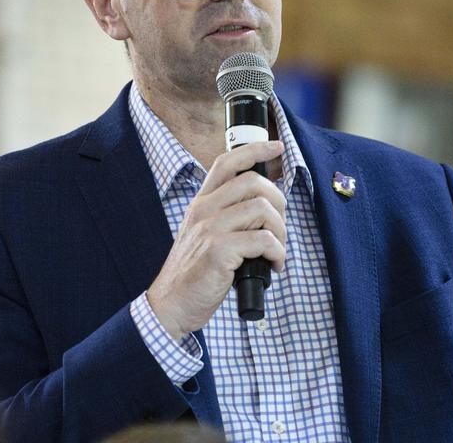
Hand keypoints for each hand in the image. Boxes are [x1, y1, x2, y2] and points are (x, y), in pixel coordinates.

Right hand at [147, 140, 287, 338]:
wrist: (171, 305)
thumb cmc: (195, 274)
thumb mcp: (204, 236)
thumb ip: (228, 218)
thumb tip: (266, 208)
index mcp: (201, 203)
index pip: (227, 162)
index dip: (255, 149)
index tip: (276, 147)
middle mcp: (203, 210)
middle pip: (254, 182)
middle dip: (280, 202)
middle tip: (280, 229)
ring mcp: (209, 229)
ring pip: (262, 209)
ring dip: (281, 232)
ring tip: (277, 252)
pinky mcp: (218, 251)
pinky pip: (263, 240)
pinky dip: (277, 253)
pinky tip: (273, 266)